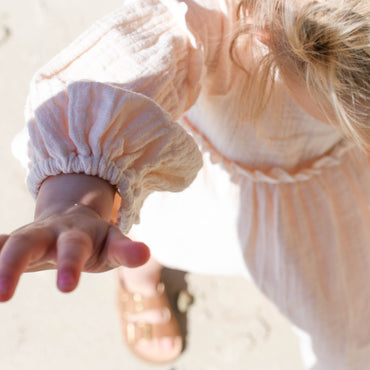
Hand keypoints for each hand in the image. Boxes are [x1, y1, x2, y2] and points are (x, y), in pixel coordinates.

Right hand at [0, 174, 149, 301]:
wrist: (74, 219)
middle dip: (12, 266)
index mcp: (77, 234)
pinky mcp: (12, 242)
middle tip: (1, 295)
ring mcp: (27, 237)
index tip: (65, 287)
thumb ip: (126, 249)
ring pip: (1, 244)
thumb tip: (147, 252)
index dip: (70, 265)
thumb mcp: (113, 243)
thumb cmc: (97, 238)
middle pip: (27, 245)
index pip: (74, 249)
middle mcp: (47, 233)